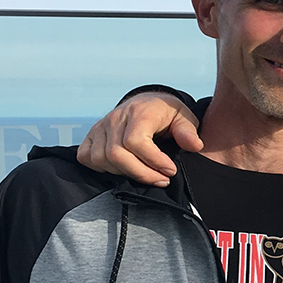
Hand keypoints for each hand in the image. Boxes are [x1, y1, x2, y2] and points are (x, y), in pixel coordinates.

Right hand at [77, 93, 202, 186]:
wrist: (147, 101)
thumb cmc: (166, 112)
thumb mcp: (184, 117)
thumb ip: (188, 131)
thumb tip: (195, 146)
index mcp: (139, 112)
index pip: (135, 141)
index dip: (153, 161)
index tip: (170, 170)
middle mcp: (116, 118)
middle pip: (117, 154)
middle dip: (141, 173)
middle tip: (162, 180)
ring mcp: (100, 127)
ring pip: (101, 159)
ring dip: (124, 173)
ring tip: (146, 173)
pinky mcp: (91, 135)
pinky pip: (87, 157)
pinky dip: (102, 168)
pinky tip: (123, 169)